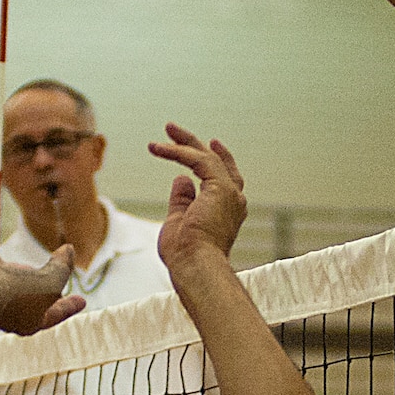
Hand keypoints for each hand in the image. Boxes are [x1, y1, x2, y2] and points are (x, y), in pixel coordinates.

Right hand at [0, 247, 85, 335]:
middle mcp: (15, 309)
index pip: (58, 311)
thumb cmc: (16, 292)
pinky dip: (2, 260)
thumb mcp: (51, 283)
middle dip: (50, 295)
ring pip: (17, 283)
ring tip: (33, 270)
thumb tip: (69, 250)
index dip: (71, 305)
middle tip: (62, 291)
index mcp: (32, 320)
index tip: (83, 301)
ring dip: (25, 276)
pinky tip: (1, 258)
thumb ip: (62, 268)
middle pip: (38, 299)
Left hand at [149, 124, 247, 267]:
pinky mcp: (220, 188)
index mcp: (229, 210)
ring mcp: (230, 193)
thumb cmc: (185, 255)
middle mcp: (235, 199)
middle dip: (195, 144)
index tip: (208, 143)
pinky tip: (159, 149)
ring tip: (165, 130)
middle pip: (218, 162)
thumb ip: (182, 199)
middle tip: (172, 129)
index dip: (217, 158)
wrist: (195, 265)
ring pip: (207, 157)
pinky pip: (198, 161)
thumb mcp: (179, 220)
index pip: (225, 177)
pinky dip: (178, 152)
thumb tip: (181, 179)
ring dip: (184, 143)